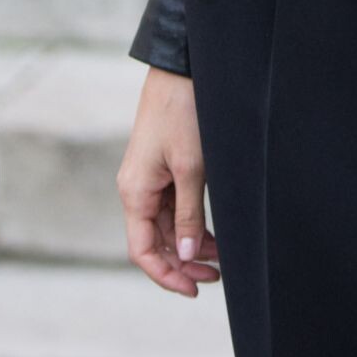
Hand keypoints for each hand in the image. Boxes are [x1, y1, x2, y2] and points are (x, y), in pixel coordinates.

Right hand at [117, 66, 220, 296]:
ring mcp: (150, 177)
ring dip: (191, 243)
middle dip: (184, 262)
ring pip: (168, 224)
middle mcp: (137, 188)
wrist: (181, 67)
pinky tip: (212, 232)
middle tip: (217, 276)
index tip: (194, 289)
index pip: (142, 250)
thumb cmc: (183, 112)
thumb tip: (186, 256)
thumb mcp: (190, 167)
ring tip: (222, 257)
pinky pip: (174, 204)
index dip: (166, 274)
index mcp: (135, 192)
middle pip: (156, 241)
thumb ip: (188, 214)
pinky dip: (192, 221)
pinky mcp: (164, 165)